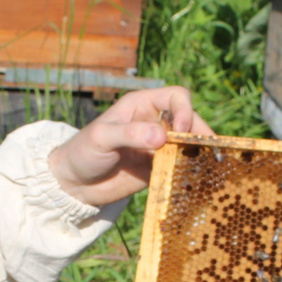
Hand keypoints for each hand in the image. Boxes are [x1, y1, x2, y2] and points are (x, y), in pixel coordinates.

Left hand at [48, 85, 212, 207]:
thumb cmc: (83, 152)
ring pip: (188, 145)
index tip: (180, 130)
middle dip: (199, 133)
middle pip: (189, 121)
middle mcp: (154, 123)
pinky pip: (180, 167)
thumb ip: (130, 134)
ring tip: (207, 165)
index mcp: (142, 105)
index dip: (185, 111)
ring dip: (198, 153)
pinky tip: (196, 179)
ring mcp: (158, 147)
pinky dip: (189, 171)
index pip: (176, 98)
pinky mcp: (158, 168)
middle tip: (205, 150)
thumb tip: (161, 136)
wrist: (74, 183)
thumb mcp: (102, 138)